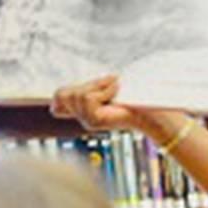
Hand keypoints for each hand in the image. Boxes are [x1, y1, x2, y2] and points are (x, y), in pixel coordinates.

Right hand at [49, 75, 187, 139]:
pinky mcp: (95, 122)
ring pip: (77, 95)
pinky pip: (88, 98)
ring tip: (116, 91)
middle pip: (64, 94)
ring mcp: (88, 122)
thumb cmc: (134, 96)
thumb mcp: (104, 89)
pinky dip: (104, 91)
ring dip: (99, 86)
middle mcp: (84, 119)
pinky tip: (117, 95)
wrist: (153, 108)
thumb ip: (83, 91)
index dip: (65, 94)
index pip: (57, 102)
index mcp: (84, 111)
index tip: (95, 90)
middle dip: (88, 84)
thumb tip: (54, 103)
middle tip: (111, 87)